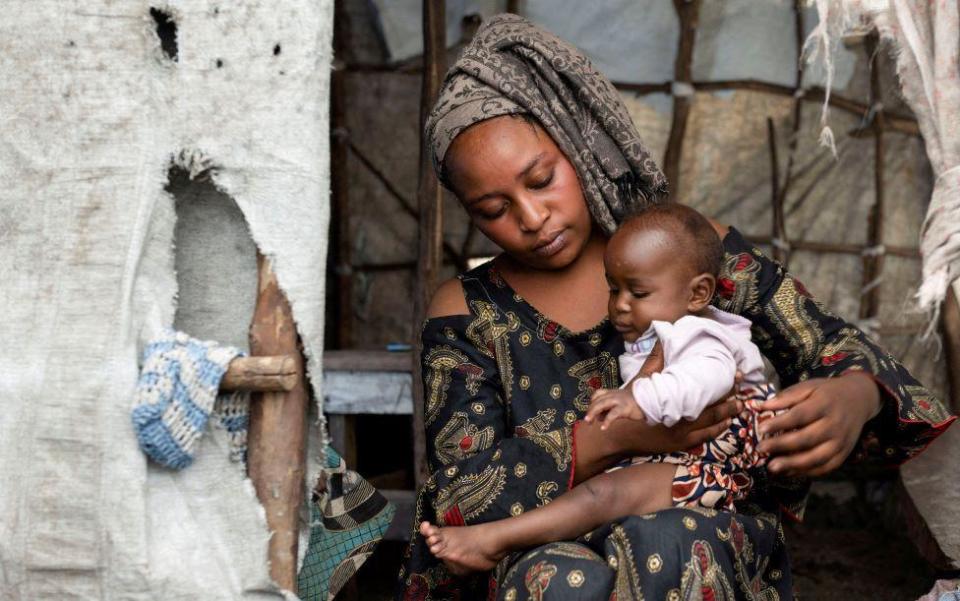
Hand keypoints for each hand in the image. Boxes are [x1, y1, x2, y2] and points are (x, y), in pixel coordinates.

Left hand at [585, 388, 644, 428]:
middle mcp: (613, 395)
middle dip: (590, 410)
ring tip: (588, 422)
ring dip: (593, 413)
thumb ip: (609, 409)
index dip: (592, 402)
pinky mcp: (624, 408)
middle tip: (586, 420)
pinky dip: (607, 421)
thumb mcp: (620, 403)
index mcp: (612, 392)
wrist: (650, 400)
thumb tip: (599, 418)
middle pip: (597, 400)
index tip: (590, 412)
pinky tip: (603, 428)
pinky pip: (613, 414)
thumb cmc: (635, 403)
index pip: (597, 394)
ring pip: (601, 404)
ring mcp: (618, 400)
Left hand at [757, 372, 881, 476]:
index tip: (761, 428)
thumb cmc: (827, 393)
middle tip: (760, 449)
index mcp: (825, 404)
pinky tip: (789, 472)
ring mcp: (841, 442)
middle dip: (782, 445)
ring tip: (772, 467)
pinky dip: (807, 472)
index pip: (800, 415)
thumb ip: (787, 396)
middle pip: (807, 438)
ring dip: (793, 464)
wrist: (859, 399)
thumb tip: (763, 406)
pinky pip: (826, 467)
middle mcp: (835, 425)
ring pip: (817, 457)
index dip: (780, 423)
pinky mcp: (844, 454)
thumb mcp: (809, 387)